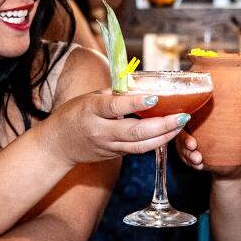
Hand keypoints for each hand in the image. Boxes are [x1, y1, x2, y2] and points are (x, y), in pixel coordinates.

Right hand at [43, 90, 188, 164]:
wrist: (58, 144)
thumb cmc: (75, 113)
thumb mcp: (90, 97)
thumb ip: (115, 93)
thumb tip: (142, 84)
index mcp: (91, 110)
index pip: (115, 107)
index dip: (135, 103)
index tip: (155, 97)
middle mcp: (100, 131)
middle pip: (134, 132)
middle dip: (162, 125)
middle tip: (182, 116)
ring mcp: (107, 146)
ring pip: (140, 146)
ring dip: (163, 136)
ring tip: (180, 124)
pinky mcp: (114, 155)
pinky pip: (137, 149)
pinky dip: (155, 141)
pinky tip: (168, 132)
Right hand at [175, 116, 240, 176]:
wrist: (236, 163)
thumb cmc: (240, 138)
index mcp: (204, 115)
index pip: (189, 113)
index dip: (186, 120)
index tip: (193, 129)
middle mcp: (193, 127)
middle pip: (181, 131)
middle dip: (185, 142)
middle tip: (194, 149)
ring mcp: (190, 142)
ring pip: (181, 147)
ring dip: (187, 155)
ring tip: (198, 161)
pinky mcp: (191, 155)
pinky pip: (185, 158)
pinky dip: (190, 163)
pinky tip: (199, 166)